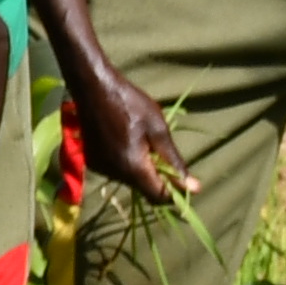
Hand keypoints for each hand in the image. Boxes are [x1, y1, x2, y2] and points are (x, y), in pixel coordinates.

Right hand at [71, 63, 189, 206]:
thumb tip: (193, 188)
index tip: (182, 179)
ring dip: (141, 170)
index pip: (158, 197)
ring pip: (129, 181)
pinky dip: (126, 164)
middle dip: (157, 179)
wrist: (93, 87)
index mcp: (133, 167)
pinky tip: (126, 142)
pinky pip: (116, 172)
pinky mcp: (92, 161)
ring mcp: (100, 168)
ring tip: (142, 143)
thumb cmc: (130, 104)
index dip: (174, 193)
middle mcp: (114, 173)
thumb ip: (174, 161)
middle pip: (143, 190)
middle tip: (161, 152)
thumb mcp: (158, 130)